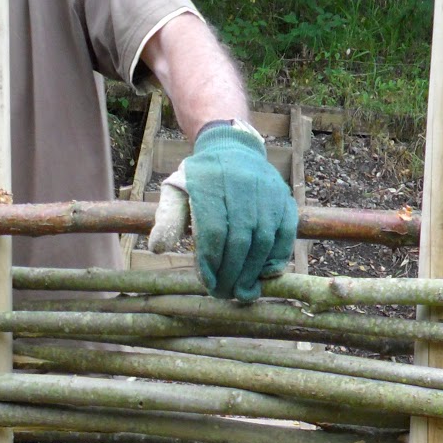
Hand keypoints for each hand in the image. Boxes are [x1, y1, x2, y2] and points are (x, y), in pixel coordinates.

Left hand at [148, 121, 297, 300]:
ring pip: (262, 240)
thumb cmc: (201, 180)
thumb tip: (157, 248)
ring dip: (252, 272)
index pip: (213, 232)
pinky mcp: (284, 200)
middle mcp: (242, 185)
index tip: (208, 284)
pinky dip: (276, 258)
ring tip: (241, 290)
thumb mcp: (177, 192)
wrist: (231, 149)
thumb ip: (167, 219)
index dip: (211, 263)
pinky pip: (285, 234)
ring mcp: (267, 192)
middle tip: (224, 293)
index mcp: (211, 183)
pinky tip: (264, 275)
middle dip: (231, 273)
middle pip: (239, 240)